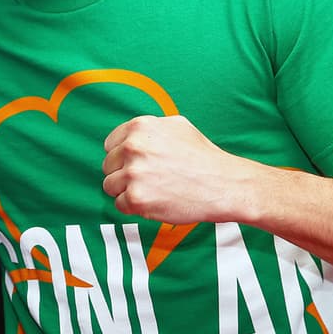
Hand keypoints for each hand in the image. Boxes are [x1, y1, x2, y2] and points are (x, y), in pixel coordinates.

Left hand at [102, 114, 250, 223]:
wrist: (224, 185)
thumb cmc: (203, 157)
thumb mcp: (177, 126)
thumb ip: (148, 129)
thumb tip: (127, 137)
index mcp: (140, 127)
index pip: (110, 144)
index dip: (122, 157)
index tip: (137, 164)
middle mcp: (133, 147)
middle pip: (108, 166)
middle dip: (123, 174)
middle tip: (149, 180)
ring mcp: (133, 173)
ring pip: (110, 186)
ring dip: (126, 191)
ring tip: (152, 190)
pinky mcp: (136, 198)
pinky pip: (120, 205)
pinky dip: (134, 207)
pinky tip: (155, 201)